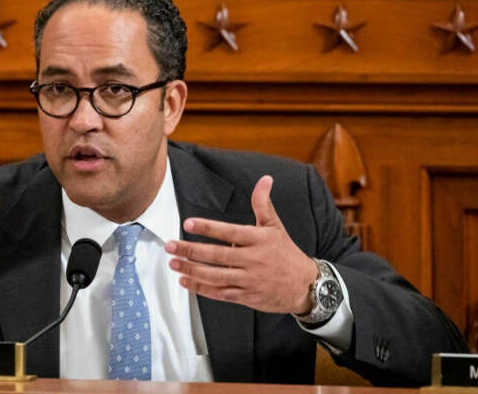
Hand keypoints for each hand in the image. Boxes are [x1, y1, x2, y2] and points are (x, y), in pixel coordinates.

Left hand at [165, 175, 318, 313]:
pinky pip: (220, 293)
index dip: (208, 228)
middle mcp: (253, 260)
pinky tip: (186, 281)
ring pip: (215, 276)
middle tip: (170, 246)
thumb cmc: (287, 254)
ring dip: (192, 270)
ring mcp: (249, 280)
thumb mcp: (276, 226)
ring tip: (174, 263)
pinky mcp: (246, 297)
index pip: (229, 231)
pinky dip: (201, 288)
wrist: (306, 286)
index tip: (188, 224)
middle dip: (191, 250)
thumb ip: (263, 204)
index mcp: (259, 239)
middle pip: (217, 255)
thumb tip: (265, 180)